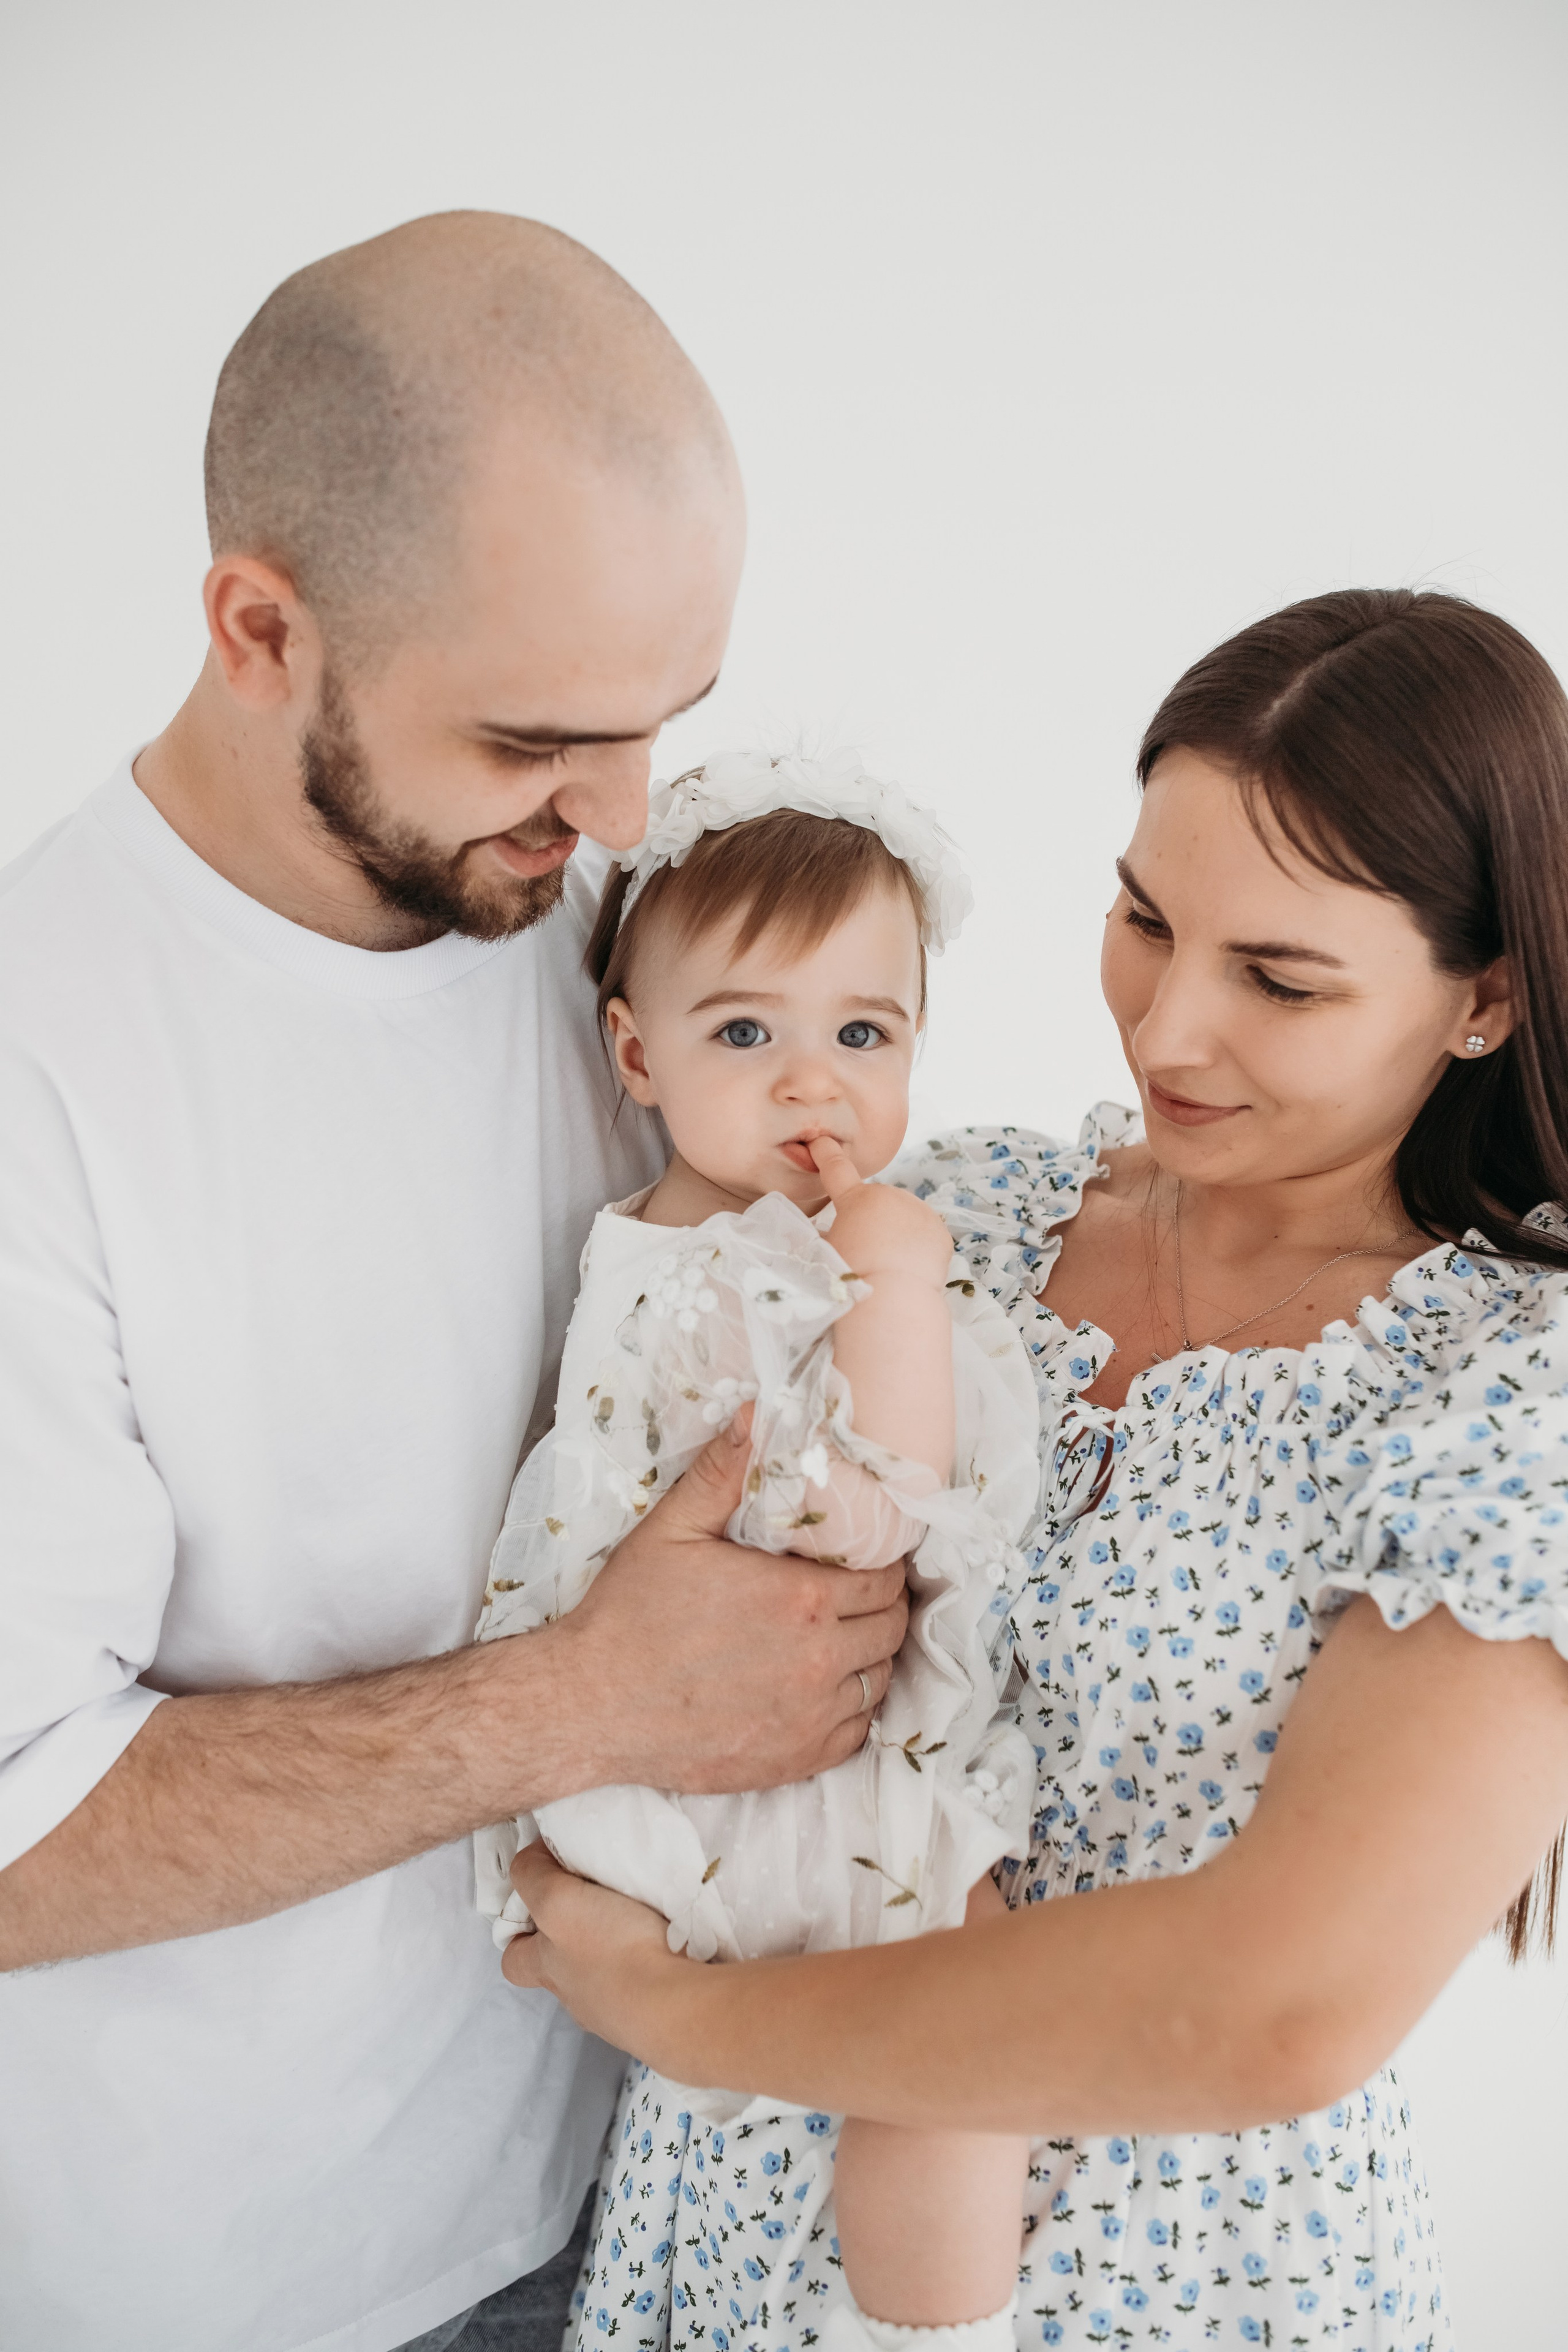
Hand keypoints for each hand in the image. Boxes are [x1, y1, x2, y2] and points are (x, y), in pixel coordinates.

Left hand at [501, 1844, 698, 2069]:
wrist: (673, 2004)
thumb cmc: (610, 1949)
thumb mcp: (556, 1900)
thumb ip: (534, 1876)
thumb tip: (530, 1858)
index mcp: (548, 1970)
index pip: (514, 1961)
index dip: (519, 1934)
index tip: (539, 1902)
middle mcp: (577, 1997)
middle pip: (561, 1971)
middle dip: (573, 1943)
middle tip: (595, 1907)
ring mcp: (617, 2012)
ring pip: (604, 1978)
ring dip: (616, 1952)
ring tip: (639, 1917)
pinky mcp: (655, 2013)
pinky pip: (645, 1984)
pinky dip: (651, 1963)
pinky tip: (666, 1941)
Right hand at [545, 1408, 906, 1797]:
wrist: (591, 1705)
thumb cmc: (630, 1616)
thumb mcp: (672, 1529)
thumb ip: (723, 1472)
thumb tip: (755, 1414)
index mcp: (801, 1600)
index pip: (884, 1578)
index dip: (882, 1564)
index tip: (864, 1559)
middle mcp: (818, 1661)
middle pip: (891, 1629)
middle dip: (882, 1607)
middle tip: (856, 1596)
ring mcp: (810, 1717)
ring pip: (879, 1681)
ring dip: (869, 1657)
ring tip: (841, 1639)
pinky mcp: (796, 1760)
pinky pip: (856, 1733)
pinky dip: (851, 1710)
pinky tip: (823, 1689)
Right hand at [809, 1137, 951, 1281]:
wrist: (892, 1296)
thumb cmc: (850, 1276)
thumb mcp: (829, 1251)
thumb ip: (832, 1234)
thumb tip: (836, 1233)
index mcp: (856, 1199)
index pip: (836, 1169)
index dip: (826, 1154)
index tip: (820, 1141)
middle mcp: (890, 1195)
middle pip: (878, 1203)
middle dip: (873, 1220)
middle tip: (868, 1252)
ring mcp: (919, 1211)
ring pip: (905, 1218)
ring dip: (898, 1233)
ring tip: (890, 1264)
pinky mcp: (940, 1231)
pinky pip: (925, 1235)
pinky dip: (919, 1248)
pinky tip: (909, 1268)